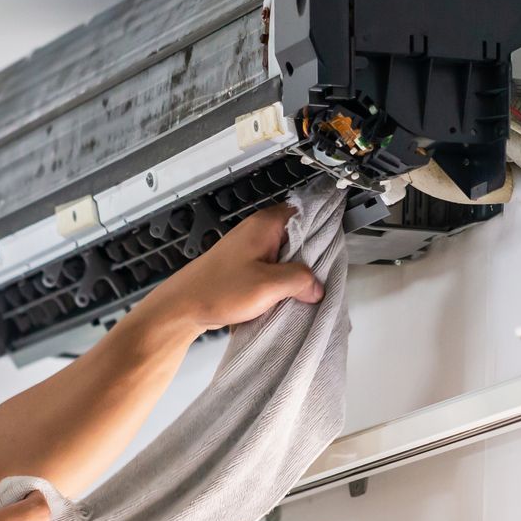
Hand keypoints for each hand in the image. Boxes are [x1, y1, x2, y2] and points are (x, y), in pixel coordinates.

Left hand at [145, 204, 323, 334]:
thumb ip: (299, 280)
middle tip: (319, 278)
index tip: (337, 250)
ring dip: (296, 272)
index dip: (325, 231)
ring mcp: (253, 246)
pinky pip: (275, 266)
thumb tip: (317, 285)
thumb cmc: (217, 290)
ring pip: (288, 254)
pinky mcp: (247, 263)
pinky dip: (282, 279)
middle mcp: (260, 229)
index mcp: (267, 224)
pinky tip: (284, 295)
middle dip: (312, 258)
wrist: (183, 306)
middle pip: (301, 237)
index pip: (309, 214)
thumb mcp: (268, 286)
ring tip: (301, 290)